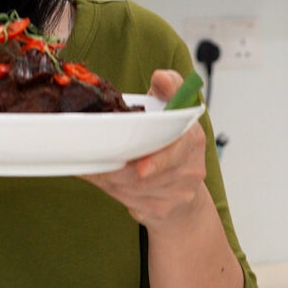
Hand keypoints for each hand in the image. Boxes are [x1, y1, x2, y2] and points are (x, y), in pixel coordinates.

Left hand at [81, 69, 207, 231]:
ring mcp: (179, 192)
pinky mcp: (163, 210)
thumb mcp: (171, 108)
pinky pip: (130, 201)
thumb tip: (161, 77)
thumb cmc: (170, 144)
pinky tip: (102, 178)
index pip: (183, 145)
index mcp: (192, 136)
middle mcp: (190, 166)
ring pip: (134, 187)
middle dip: (120, 169)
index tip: (141, 168)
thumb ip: (169, 87)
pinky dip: (110, 189)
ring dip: (110, 177)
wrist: (184, 195)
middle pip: (149, 172)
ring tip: (94, 165)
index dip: (161, 158)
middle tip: (98, 161)